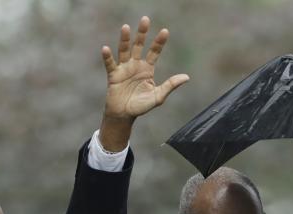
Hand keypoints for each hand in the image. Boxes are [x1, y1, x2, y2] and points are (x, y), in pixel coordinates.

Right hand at [99, 16, 189, 149]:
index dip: (159, 42)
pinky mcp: (113, 75)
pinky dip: (107, 57)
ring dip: (125, 39)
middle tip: (145, 19)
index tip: (165, 31)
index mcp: (147, 69)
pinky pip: (110, 64)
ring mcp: (124, 69)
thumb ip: (170, 85)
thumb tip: (187, 77)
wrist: (124, 115)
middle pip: (139, 45)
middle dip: (142, 33)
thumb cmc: (141, 106)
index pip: (154, 52)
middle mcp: (135, 65)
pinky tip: (106, 48)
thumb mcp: (158, 96)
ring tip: (126, 27)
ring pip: (124, 50)